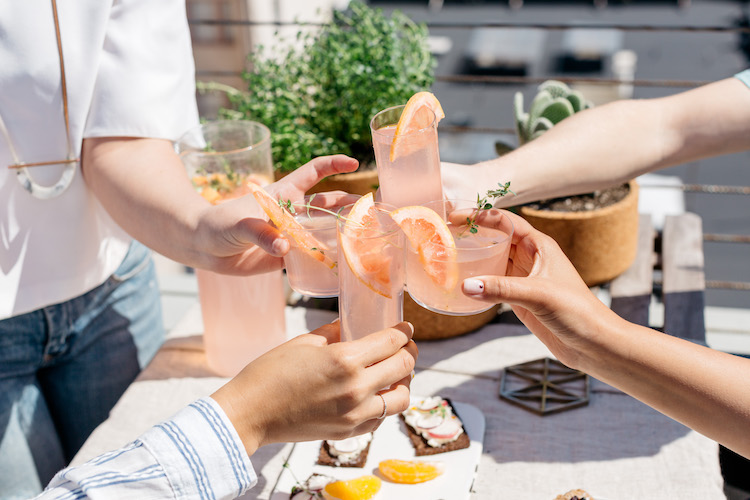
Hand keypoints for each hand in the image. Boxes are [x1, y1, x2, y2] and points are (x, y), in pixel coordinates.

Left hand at [196, 155, 358, 274]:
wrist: (202, 246)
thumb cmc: (217, 224)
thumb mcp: (238, 225)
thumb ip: (261, 234)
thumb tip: (284, 247)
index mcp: (282, 195)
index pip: (313, 173)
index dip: (334, 164)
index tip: (354, 162)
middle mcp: (291, 213)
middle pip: (327, 204)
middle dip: (350, 203)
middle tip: (374, 208)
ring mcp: (290, 234)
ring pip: (324, 231)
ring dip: (343, 232)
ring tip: (367, 236)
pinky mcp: (285, 256)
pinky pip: (311, 257)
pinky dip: (327, 260)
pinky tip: (342, 265)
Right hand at [211, 321, 417, 455]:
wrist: (250, 413)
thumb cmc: (270, 373)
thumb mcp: (305, 342)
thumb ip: (336, 332)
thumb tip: (354, 328)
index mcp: (346, 359)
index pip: (392, 341)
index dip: (404, 331)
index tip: (406, 328)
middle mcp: (357, 387)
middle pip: (404, 366)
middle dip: (409, 352)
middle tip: (405, 346)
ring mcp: (355, 414)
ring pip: (401, 397)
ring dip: (403, 382)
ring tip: (393, 373)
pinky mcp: (349, 431)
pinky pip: (381, 418)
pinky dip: (384, 404)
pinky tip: (375, 394)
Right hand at [459, 210, 621, 369]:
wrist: (593, 344)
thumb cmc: (577, 312)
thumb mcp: (539, 295)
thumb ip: (502, 289)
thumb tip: (466, 285)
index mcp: (539, 246)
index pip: (505, 221)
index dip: (480, 216)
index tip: (455, 217)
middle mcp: (531, 258)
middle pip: (496, 238)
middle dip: (472, 234)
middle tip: (444, 235)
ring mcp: (524, 279)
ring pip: (493, 260)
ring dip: (473, 257)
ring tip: (447, 255)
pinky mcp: (519, 299)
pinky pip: (493, 284)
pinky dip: (478, 281)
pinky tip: (461, 284)